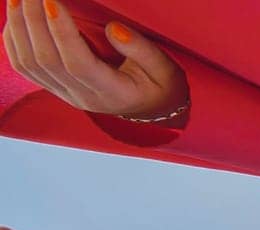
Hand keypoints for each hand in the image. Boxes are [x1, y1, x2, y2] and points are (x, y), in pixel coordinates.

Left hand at [3, 0, 186, 118]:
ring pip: (28, 63)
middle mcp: (82, 97)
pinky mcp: (52, 87)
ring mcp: (63, 94)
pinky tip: (16, 17)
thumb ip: (143, 51)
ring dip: (18, 27)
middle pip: (46, 60)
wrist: (149, 109)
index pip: (78, 64)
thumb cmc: (159, 86)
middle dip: (33, 21)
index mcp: (112, 93)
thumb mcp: (165, 70)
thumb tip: (114, 29)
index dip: (62, 32)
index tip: (53, 1)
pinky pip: (22, 66)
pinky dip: (13, 39)